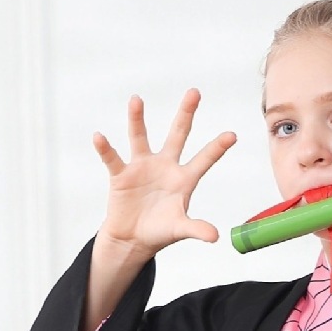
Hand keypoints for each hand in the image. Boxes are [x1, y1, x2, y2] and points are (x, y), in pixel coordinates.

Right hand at [93, 88, 235, 257]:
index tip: (232, 135)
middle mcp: (164, 166)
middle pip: (177, 135)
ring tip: (136, 100)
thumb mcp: (179, 229)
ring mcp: (142, 167)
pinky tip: (99, 137)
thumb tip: (215, 237)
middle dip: (186, 114)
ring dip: (137, 120)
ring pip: (140, 138)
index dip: (217, 149)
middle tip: (195, 92)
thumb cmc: (160, 230)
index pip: (203, 160)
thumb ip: (196, 229)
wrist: (133, 238)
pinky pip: (112, 158)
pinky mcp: (121, 175)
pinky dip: (105, 149)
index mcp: (183, 179)